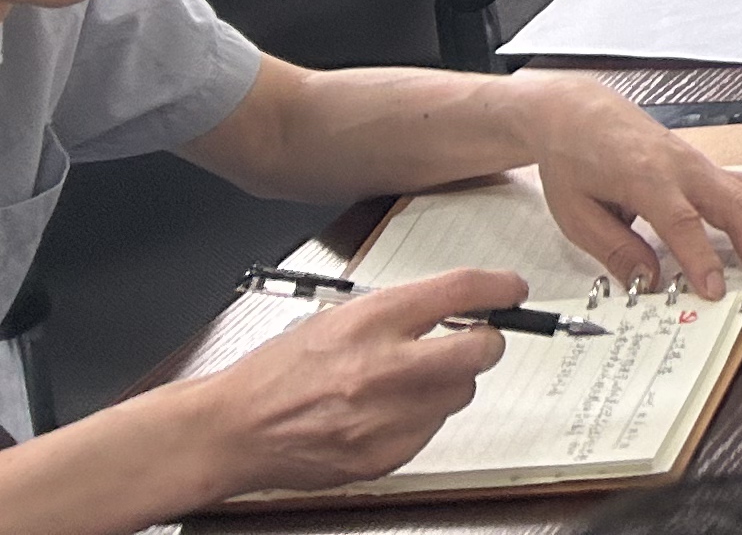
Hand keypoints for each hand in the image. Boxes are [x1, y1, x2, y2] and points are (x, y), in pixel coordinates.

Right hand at [195, 270, 517, 494]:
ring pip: (459, 393)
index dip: (497, 287)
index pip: (458, 291)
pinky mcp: (382, 455)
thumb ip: (399, 311)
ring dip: (448, 383)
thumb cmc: (278, 372)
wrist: (231, 429)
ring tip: (407, 381)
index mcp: (369, 322)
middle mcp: (381, 367)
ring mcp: (383, 417)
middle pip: (481, 349)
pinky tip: (386, 412)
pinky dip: (421, 418)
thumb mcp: (337, 317)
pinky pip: (431, 429)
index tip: (511, 289)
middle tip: (477, 338)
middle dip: (488, 340)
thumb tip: (457, 307)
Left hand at [512, 73, 741, 297]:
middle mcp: (683, 167)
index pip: (682, 222)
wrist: (579, 112)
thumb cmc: (574, 158)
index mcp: (646, 177)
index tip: (717, 290)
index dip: (702, 258)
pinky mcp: (708, 165)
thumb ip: (614, 249)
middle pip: (736, 207)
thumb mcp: (576, 212)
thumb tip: (649, 281)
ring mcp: (701, 164)